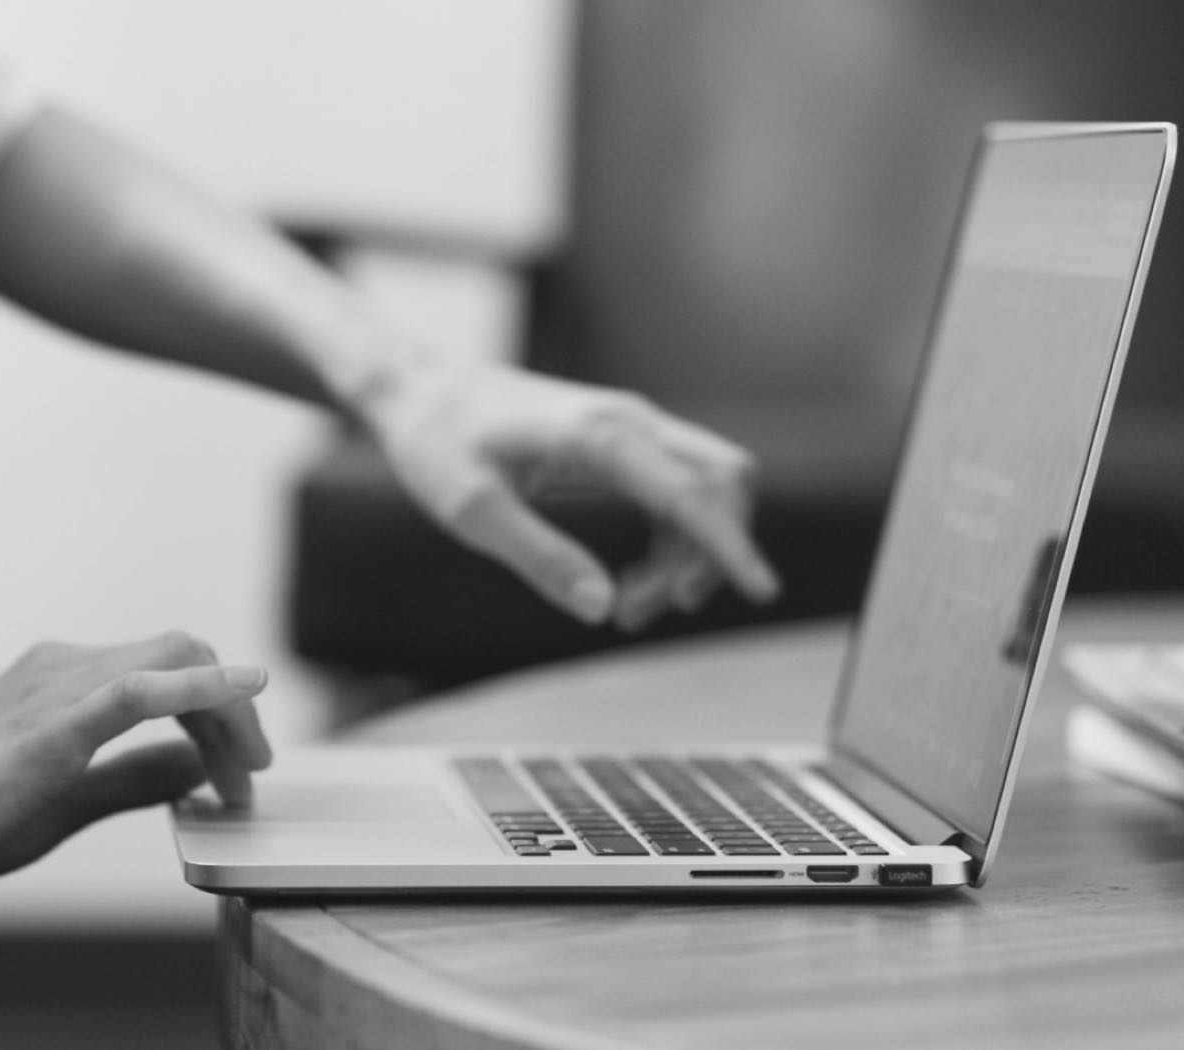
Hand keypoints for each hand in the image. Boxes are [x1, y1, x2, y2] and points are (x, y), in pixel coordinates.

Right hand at [0, 631, 270, 908]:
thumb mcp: (68, 799)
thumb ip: (132, 777)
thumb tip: (198, 765)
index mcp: (59, 678)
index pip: (166, 666)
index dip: (217, 709)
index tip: (236, 768)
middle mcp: (61, 667)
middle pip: (182, 650)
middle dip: (233, 710)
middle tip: (252, 773)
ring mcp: (54, 688)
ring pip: (174, 660)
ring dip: (227, 713)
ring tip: (244, 774)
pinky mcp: (50, 726)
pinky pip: (141, 689)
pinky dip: (201, 687)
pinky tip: (241, 694)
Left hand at [361, 361, 779, 630]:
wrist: (421, 390)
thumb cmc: (437, 443)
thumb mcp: (471, 511)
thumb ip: (538, 557)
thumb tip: (601, 607)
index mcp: (597, 435)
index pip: (690, 490)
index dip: (730, 545)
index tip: (762, 591)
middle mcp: (630, 421)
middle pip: (723, 480)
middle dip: (710, 555)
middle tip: (644, 610)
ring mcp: (632, 426)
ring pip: (708, 490)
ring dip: (689, 557)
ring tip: (629, 608)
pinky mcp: (624, 441)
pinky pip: (681, 492)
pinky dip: (674, 542)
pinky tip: (632, 581)